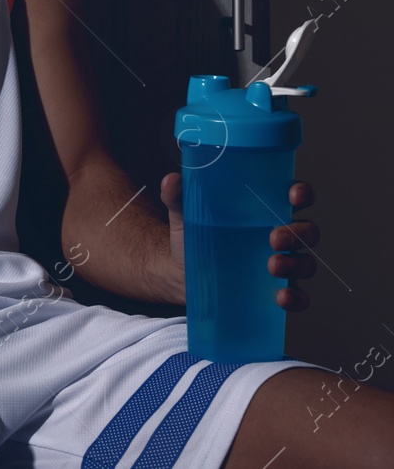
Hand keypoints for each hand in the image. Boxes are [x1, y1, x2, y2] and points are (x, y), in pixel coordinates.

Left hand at [160, 173, 318, 309]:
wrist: (180, 274)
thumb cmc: (193, 236)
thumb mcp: (185, 216)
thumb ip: (178, 197)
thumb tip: (171, 180)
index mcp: (264, 211)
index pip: (294, 197)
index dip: (302, 194)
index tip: (293, 196)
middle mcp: (279, 236)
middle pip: (306, 231)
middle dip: (297, 233)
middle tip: (274, 238)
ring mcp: (280, 264)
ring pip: (305, 262)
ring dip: (296, 264)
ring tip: (273, 266)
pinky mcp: (273, 290)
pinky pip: (298, 295)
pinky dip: (296, 297)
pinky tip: (282, 297)